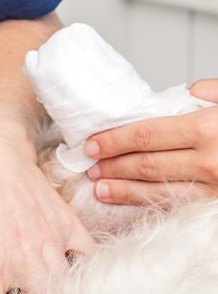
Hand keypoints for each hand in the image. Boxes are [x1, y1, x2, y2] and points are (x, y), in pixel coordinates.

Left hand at [85, 79, 217, 204]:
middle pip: (146, 164)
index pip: (146, 135)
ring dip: (123, 188)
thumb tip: (189, 90)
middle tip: (90, 165)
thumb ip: (211, 92)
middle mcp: (208, 160)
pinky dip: (147, 202)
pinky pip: (175, 204)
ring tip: (99, 187)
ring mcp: (212, 186)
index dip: (114, 141)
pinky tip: (129, 200)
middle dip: (112, 165)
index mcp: (206, 128)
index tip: (92, 144)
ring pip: (157, 189)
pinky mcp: (215, 203)